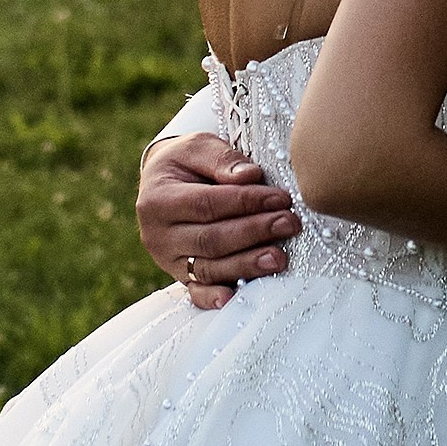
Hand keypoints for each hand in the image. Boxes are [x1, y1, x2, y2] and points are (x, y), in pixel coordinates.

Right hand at [138, 134, 302, 309]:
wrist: (163, 183)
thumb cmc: (187, 162)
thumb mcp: (198, 147)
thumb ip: (222, 159)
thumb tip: (250, 176)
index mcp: (158, 199)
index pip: (207, 204)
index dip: (246, 203)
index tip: (280, 198)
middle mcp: (157, 234)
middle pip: (210, 239)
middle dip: (254, 233)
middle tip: (289, 224)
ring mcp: (167, 260)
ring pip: (208, 268)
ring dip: (246, 265)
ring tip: (279, 258)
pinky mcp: (179, 276)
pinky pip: (196, 291)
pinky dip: (213, 297)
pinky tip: (233, 298)